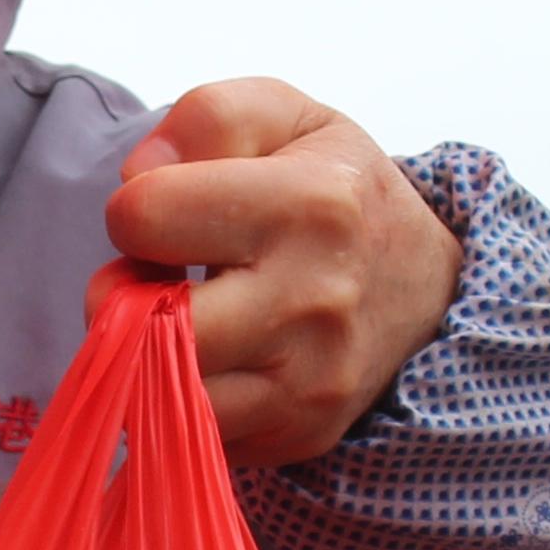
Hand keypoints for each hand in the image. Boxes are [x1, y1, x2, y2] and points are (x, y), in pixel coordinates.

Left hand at [105, 82, 464, 465]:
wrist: (427, 288)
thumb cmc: (336, 191)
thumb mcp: (288, 119)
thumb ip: (207, 117)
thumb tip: (135, 175)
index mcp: (310, 203)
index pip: (143, 216)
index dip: (135, 210)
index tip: (169, 214)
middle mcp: (314, 298)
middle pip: (147, 323)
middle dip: (122, 297)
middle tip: (154, 279)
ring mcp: (309, 379)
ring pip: (162, 391)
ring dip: (146, 355)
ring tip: (179, 320)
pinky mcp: (299, 432)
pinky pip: (193, 430)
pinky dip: (181, 397)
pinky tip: (212, 359)